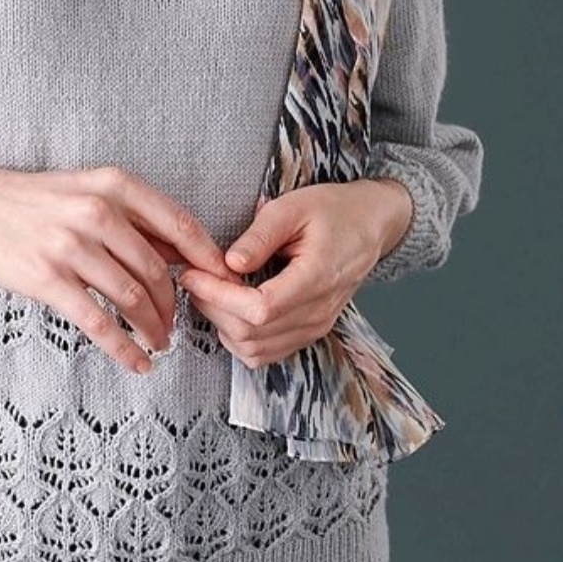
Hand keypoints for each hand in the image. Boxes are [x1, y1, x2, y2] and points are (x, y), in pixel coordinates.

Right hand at [0, 164, 243, 375]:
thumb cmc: (26, 199)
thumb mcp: (81, 189)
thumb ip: (128, 215)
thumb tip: (179, 248)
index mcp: (111, 186)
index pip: (177, 224)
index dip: (206, 258)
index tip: (221, 282)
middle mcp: (96, 213)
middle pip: (157, 269)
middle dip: (175, 303)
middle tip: (178, 322)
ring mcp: (71, 247)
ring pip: (132, 297)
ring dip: (153, 327)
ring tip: (159, 342)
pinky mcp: (48, 279)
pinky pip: (98, 322)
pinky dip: (123, 348)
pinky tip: (136, 363)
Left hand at [176, 178, 412, 368]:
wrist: (369, 225)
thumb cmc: (333, 211)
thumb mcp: (293, 207)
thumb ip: (260, 235)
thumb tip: (230, 262)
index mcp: (317, 278)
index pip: (260, 308)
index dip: (219, 296)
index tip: (193, 274)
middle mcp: (318, 313)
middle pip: (252, 334)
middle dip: (213, 308)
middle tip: (194, 279)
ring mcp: (314, 327)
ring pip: (255, 350)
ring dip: (222, 325)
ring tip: (208, 292)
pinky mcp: (308, 333)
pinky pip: (265, 354)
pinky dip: (238, 338)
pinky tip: (228, 309)